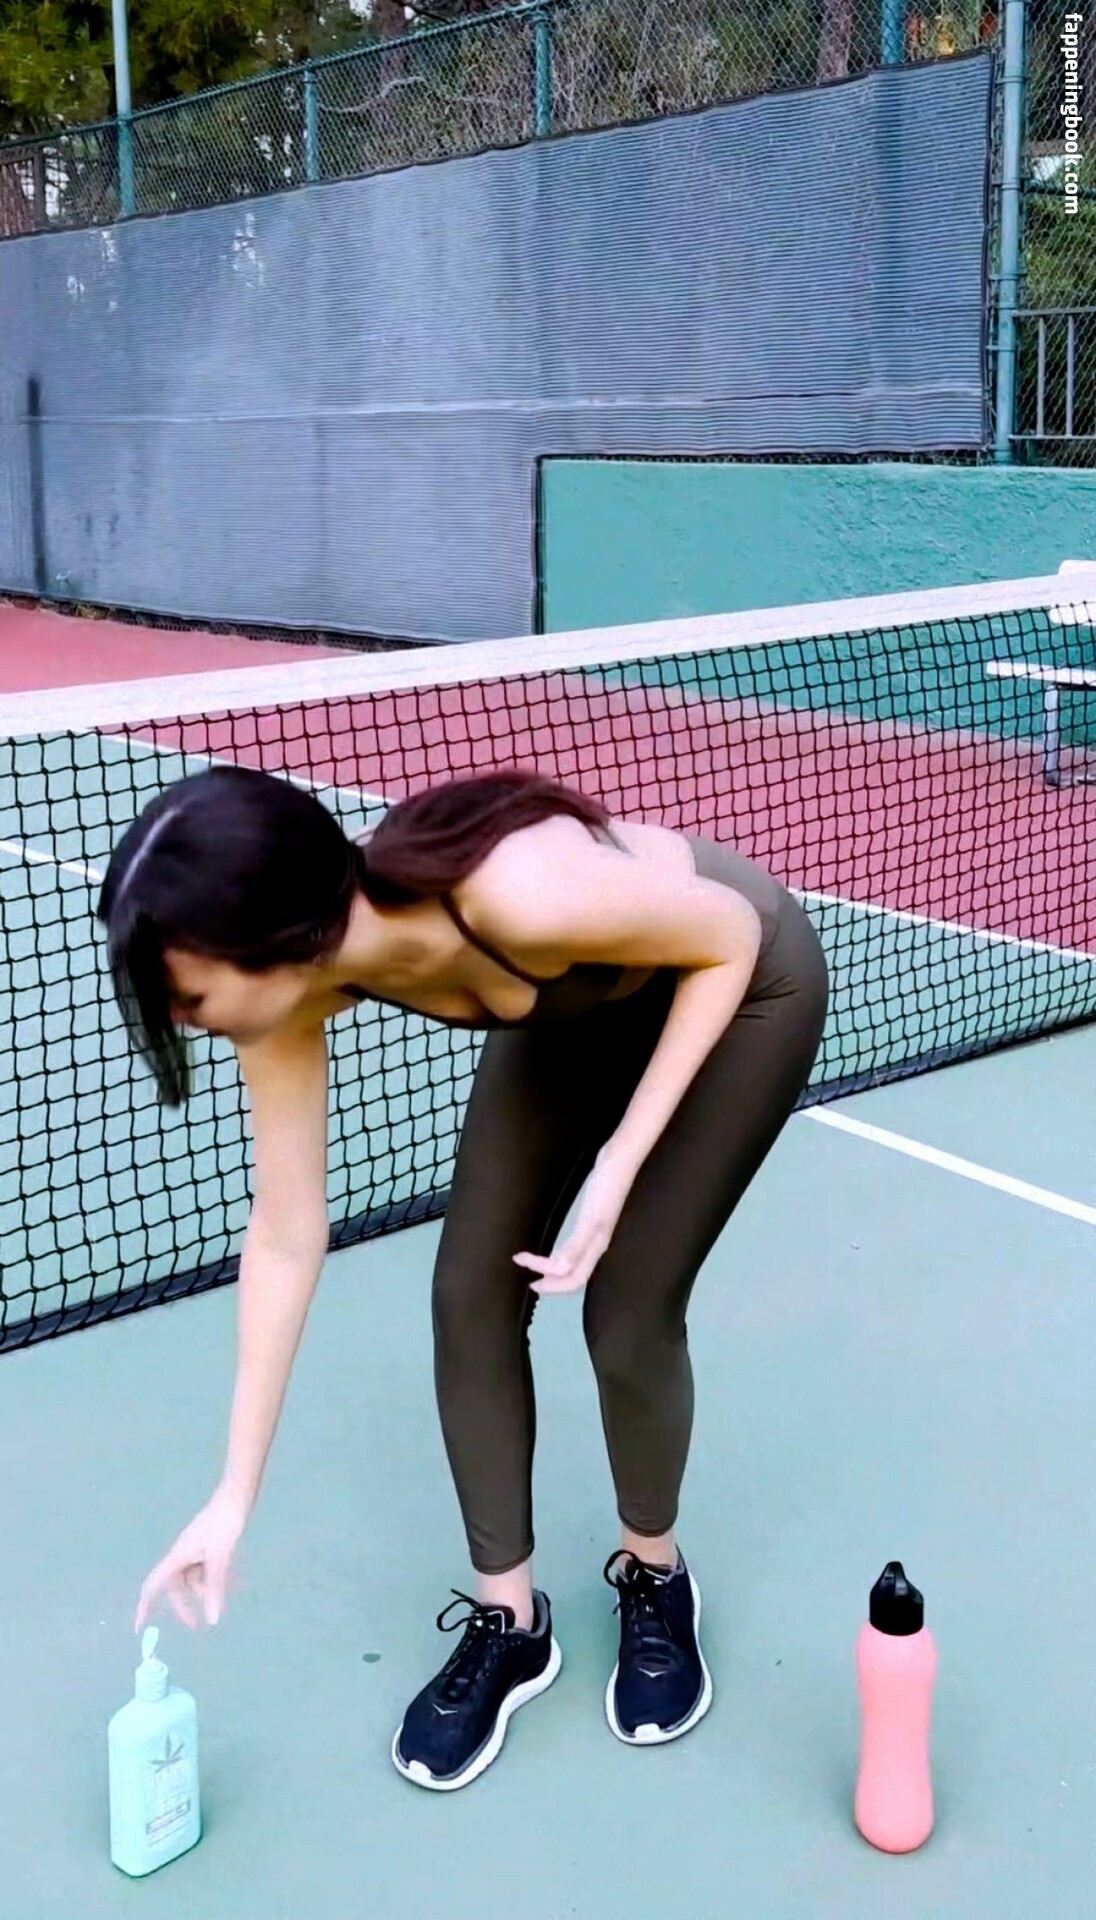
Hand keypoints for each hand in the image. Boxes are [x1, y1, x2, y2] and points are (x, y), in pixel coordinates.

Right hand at [134, 1483, 248, 1631]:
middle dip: (184, 1605)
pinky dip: (214, 1577)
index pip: (153, 1584)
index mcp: (177, 1556)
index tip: (139, 1627)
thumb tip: (212, 1620)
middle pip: (175, 1586)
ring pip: (192, 1579)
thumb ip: (214, 1588)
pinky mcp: (206, 1545)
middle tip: (197, 1625)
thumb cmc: (225, 1523)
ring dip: (205, 1588)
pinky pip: (204, 1569)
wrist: (236, 1496)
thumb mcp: (220, 1558)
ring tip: (228, 1586)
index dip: (144, 1605)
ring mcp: (193, 1549)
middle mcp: (181, 1554)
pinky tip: (233, 1580)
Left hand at [514, 1150, 634, 1295]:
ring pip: (573, 1262)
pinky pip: (573, 1246)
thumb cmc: (608, 1185)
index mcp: (596, 1245)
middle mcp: (595, 1243)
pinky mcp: (591, 1219)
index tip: (528, 1279)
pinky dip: (560, 1252)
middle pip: (574, 1274)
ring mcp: (594, 1231)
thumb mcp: (591, 1217)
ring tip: (536, 1266)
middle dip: (551, 1281)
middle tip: (528, 1278)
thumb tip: (559, 1270)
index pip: (574, 1279)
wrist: (620, 1158)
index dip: (553, 1285)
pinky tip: (554, 1247)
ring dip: (554, 1268)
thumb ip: (576, 1245)